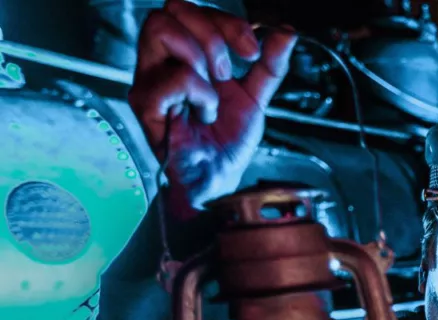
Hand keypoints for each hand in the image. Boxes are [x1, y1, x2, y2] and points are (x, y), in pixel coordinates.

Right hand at [128, 0, 296, 219]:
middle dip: (213, 35)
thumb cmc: (227, 142)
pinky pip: (171, 77)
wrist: (220, 179)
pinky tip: (204, 114)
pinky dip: (199, 94)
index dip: (227, 22)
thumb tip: (285, 32)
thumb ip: (269, 64)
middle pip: (172, 9)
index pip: (191, 9)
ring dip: (200, 58)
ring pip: (161, 29)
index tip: (251, 51)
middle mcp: (161, 61)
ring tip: (213, 92)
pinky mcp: (146, 105)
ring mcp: (149, 80)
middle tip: (228, 73)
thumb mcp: (256, 97)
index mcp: (183, 54)